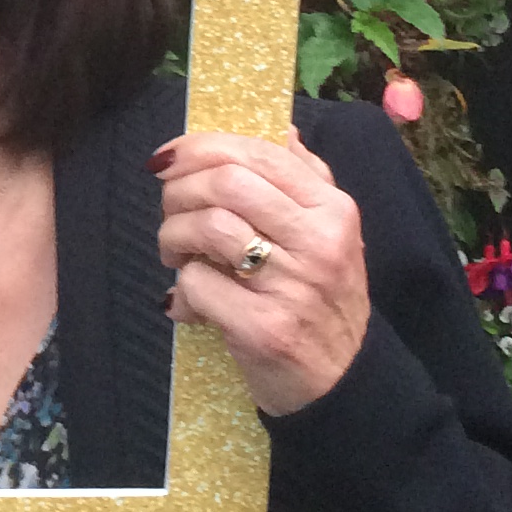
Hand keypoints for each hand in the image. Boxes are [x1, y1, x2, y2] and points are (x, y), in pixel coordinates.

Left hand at [155, 127, 369, 414]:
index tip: (167, 160)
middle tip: (169, 211)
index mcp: (333, 209)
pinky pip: (198, 285)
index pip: (257, 153)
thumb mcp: (332, 236)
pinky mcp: (265, 327)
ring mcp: (294, 286)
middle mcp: (319, 241)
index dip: (199, 147)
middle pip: (225, 183)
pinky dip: (182, 290)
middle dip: (178, 191)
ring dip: (172, 237)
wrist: (344, 384)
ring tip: (175, 255)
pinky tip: (189, 303)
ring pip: (207, 228)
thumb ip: (306, 179)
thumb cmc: (323, 302)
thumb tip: (279, 128)